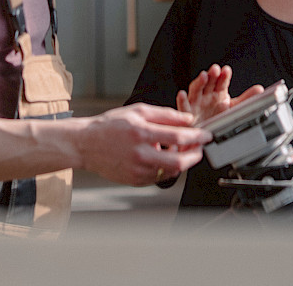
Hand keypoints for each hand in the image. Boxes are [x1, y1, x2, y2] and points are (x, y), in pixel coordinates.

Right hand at [76, 103, 209, 185]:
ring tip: (179, 149)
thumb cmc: (110, 126)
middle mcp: (140, 155)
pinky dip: (166, 168)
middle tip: (199, 148)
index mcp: (141, 133)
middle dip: (194, 156)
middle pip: (178, 162)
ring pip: (170, 171)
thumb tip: (188, 119)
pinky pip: (159, 177)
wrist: (86, 145)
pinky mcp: (135, 180)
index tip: (206, 135)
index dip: (196, 136)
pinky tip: (163, 157)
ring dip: (181, 161)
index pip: (177, 137)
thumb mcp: (138, 111)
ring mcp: (137, 171)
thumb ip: (165, 115)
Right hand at [175, 64, 263, 123]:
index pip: (221, 82)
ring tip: (203, 76)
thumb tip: (259, 90)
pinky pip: (183, 107)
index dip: (223, 76)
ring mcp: (196, 104)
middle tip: (216, 69)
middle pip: (208, 83)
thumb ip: (246, 99)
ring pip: (195, 91)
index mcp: (218, 93)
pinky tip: (182, 94)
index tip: (226, 70)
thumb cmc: (217, 120)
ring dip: (198, 83)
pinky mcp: (187, 114)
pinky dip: (182, 101)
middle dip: (211, 75)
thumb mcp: (234, 109)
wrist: (204, 137)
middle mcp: (206, 96)